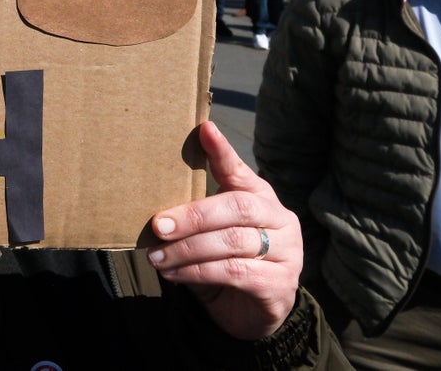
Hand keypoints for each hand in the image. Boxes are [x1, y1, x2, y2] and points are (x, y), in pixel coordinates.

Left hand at [146, 121, 299, 339]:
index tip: (204, 129)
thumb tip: (153, 195)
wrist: (249, 311)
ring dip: (187, 250)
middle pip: (236, 207)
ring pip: (232, 243)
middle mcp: (281, 220)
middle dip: (192, 216)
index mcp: (262, 198)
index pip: (241, 171)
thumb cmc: (225, 260)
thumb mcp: (211, 232)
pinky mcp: (280, 286)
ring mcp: (287, 253)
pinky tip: (174, 274)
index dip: (223, 152)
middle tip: (157, 225)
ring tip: (156, 256)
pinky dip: (197, 272)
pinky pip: (234, 273)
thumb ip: (196, 211)